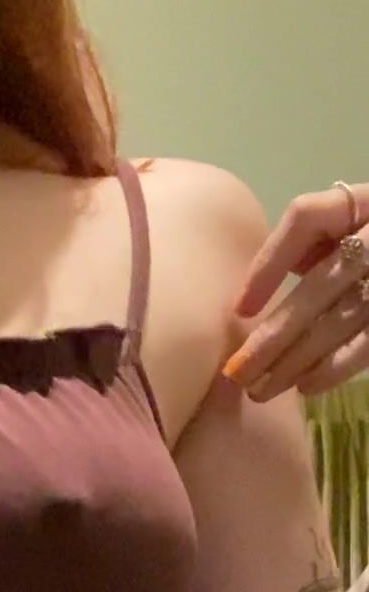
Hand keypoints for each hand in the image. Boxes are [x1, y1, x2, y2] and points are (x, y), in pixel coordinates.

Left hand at [224, 183, 368, 399]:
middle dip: (276, 333)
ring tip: (260, 389)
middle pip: (321, 282)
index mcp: (361, 202)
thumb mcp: (348, 222)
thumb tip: (266, 286)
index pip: (306, 218)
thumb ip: (312, 241)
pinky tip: (306, 387)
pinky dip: (337, 367)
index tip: (240, 310)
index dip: (269, 263)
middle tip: (237, 372)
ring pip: (343, 318)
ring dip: (297, 359)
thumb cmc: (367, 238)